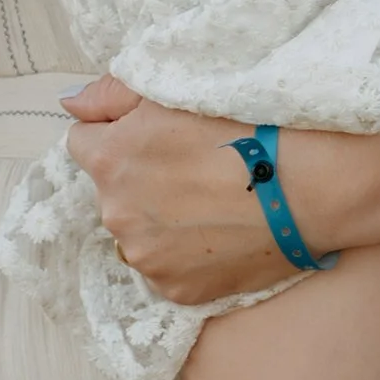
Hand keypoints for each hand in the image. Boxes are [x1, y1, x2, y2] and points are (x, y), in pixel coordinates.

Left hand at [61, 78, 298, 301]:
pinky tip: (223, 233)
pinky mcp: (178, 290)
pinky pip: (168, 268)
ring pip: (140, 233)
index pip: (84, 143)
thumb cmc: (247, 124)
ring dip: (161, 220)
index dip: (119, 135)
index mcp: (109, 160)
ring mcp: (147, 258)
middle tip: (195, 167)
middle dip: (140, 180)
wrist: (311, 184)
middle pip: (113, 192)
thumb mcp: (173, 90)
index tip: (157, 136)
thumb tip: (68, 106)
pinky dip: (188, 254)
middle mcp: (116, 214)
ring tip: (214, 202)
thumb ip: (110, 96)